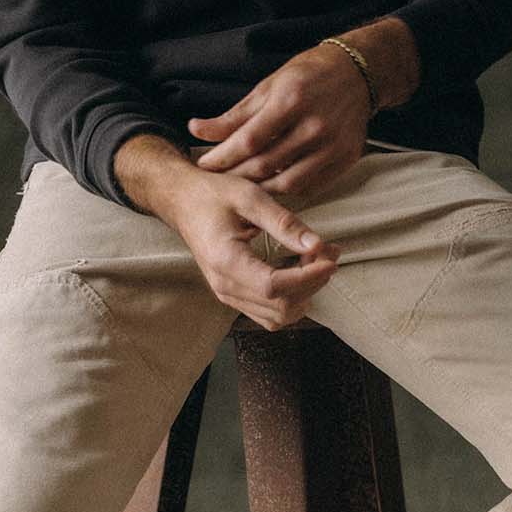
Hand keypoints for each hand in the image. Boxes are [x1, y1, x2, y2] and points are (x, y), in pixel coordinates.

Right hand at [164, 169, 343, 329]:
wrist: (182, 201)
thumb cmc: (212, 195)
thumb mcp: (249, 197)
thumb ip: (284, 222)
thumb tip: (316, 245)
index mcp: (225, 260)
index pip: (274, 287)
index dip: (309, 277)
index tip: (329, 257)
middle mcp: (224, 286)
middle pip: (280, 307)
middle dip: (312, 282)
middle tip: (327, 252)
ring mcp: (227, 295)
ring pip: (278, 317)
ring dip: (305, 293)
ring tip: (315, 261)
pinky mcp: (233, 296)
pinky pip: (269, 313)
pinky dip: (292, 298)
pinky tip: (300, 272)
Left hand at [187, 41, 370, 197]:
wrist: (357, 74)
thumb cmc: (307, 76)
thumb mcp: (268, 87)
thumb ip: (234, 115)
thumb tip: (196, 130)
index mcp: (290, 101)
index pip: (248, 141)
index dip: (222, 157)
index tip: (204, 165)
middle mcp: (314, 126)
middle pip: (265, 165)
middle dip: (235, 175)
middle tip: (218, 179)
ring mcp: (333, 146)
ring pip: (286, 184)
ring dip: (259, 189)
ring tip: (242, 184)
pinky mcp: (346, 159)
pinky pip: (309, 187)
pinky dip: (286, 190)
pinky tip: (271, 184)